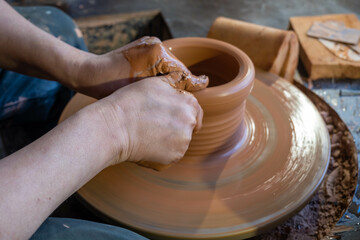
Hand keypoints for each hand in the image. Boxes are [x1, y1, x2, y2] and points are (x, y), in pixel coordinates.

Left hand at [74, 37, 207, 98]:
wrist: (90, 74)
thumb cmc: (112, 85)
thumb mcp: (143, 89)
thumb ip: (171, 85)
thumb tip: (199, 83)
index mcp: (157, 52)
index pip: (182, 71)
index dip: (192, 83)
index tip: (204, 85)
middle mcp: (155, 44)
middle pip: (177, 68)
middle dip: (180, 83)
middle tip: (186, 100)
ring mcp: (148, 45)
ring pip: (168, 66)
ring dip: (171, 80)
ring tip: (173, 97)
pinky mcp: (142, 49)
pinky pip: (159, 64)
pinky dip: (161, 76)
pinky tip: (160, 88)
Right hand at [99, 73, 202, 168]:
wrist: (114, 127)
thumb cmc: (131, 101)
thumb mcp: (156, 82)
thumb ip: (176, 82)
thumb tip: (194, 79)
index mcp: (189, 103)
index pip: (195, 109)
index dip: (181, 110)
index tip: (168, 113)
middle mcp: (190, 123)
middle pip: (189, 125)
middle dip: (177, 124)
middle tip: (155, 123)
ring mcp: (183, 142)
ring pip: (181, 140)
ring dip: (171, 138)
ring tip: (149, 133)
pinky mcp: (174, 157)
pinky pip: (172, 153)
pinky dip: (163, 150)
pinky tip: (148, 143)